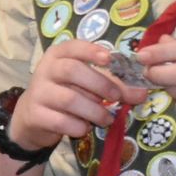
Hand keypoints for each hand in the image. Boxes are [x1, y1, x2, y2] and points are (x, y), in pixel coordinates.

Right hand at [13, 38, 142, 144]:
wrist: (33, 117)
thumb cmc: (66, 94)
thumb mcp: (86, 84)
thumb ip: (113, 84)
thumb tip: (142, 92)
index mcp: (58, 56)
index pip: (73, 47)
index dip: (91, 51)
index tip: (109, 59)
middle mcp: (45, 71)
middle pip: (72, 70)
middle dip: (100, 84)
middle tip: (116, 97)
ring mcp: (38, 93)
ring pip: (69, 99)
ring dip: (94, 110)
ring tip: (106, 119)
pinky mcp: (34, 115)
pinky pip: (61, 121)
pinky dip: (79, 126)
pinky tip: (84, 128)